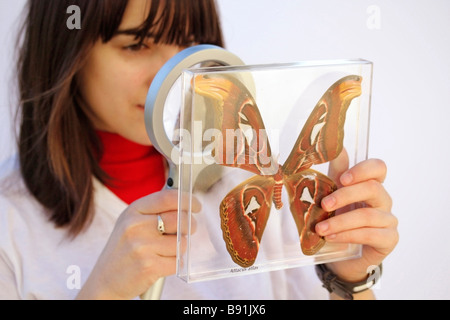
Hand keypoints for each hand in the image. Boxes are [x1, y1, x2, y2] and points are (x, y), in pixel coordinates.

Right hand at [76, 189, 200, 299]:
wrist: (105, 281)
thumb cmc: (124, 249)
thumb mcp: (130, 222)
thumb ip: (153, 211)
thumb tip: (184, 202)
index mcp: (133, 211)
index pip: (167, 198)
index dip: (187, 200)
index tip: (196, 206)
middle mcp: (136, 226)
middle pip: (180, 219)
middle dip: (190, 225)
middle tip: (189, 229)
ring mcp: (142, 247)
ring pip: (181, 242)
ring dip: (180, 248)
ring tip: (166, 251)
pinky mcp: (149, 267)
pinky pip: (177, 262)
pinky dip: (175, 264)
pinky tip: (162, 263)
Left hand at [315, 151, 398, 282]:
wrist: (341, 255)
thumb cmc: (338, 219)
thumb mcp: (332, 194)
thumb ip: (335, 172)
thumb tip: (334, 146)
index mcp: (370, 185)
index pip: (378, 167)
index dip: (363, 170)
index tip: (342, 178)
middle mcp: (382, 200)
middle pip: (372, 188)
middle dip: (345, 195)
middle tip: (324, 205)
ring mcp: (388, 220)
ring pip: (368, 215)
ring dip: (340, 221)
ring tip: (320, 228)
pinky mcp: (389, 239)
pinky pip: (370, 234)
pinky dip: (348, 235)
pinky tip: (332, 238)